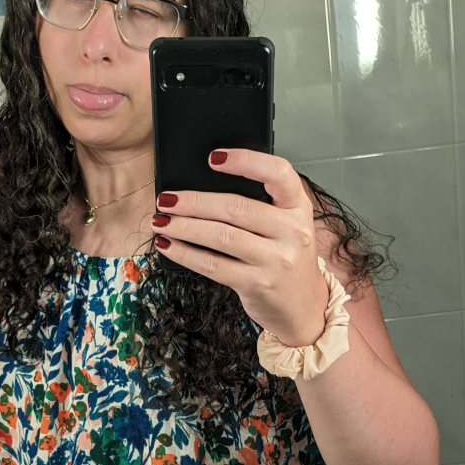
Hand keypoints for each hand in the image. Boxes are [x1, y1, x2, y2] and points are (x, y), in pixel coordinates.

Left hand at [152, 150, 330, 347]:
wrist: (302, 305)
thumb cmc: (285, 257)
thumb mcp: (285, 225)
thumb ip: (260, 204)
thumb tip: (203, 186)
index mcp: (298, 207)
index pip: (279, 173)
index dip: (246, 160)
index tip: (213, 158)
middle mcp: (292, 232)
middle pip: (237, 208)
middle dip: (194, 202)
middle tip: (166, 199)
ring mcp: (276, 260)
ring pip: (221, 236)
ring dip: (185, 227)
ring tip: (161, 221)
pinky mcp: (257, 284)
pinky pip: (214, 265)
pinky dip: (186, 253)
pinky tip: (169, 246)